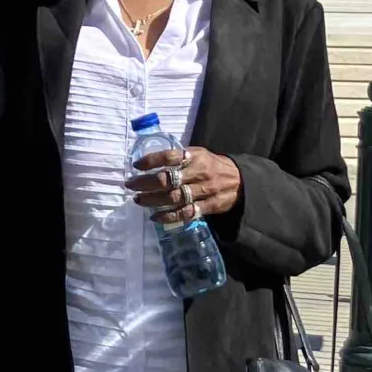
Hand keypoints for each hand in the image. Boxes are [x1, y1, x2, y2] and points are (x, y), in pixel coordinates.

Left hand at [127, 144, 241, 226]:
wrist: (240, 180)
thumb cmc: (212, 165)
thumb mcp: (199, 153)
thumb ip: (179, 156)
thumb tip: (150, 160)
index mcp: (195, 157)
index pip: (170, 157)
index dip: (151, 160)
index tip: (136, 165)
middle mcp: (199, 173)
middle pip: (167, 180)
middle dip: (145, 183)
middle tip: (131, 185)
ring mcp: (203, 191)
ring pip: (174, 198)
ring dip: (153, 200)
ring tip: (138, 200)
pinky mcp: (208, 207)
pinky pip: (186, 214)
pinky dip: (169, 217)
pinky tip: (155, 217)